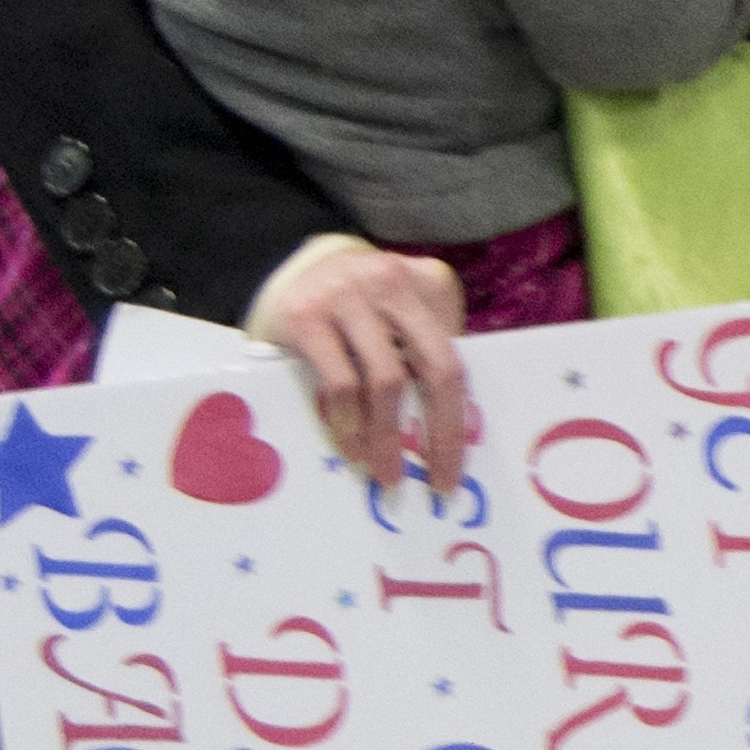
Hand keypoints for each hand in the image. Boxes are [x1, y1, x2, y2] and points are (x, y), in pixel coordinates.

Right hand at [249, 233, 474, 489]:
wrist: (290, 269)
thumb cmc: (359, 306)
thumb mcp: (400, 313)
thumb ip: (426, 352)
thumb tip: (452, 432)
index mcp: (425, 286)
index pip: (455, 361)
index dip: (459, 420)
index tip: (455, 469)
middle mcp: (390, 283)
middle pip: (434, 368)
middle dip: (440, 434)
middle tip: (436, 480)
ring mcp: (346, 297)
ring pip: (385, 381)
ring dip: (388, 438)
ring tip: (386, 473)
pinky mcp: (306, 316)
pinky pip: (339, 383)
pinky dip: (349, 424)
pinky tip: (353, 449)